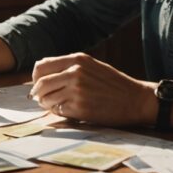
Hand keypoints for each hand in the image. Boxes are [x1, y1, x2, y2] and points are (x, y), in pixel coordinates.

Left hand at [29, 53, 153, 125]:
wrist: (135, 99)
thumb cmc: (113, 84)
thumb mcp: (92, 66)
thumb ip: (69, 67)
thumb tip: (42, 75)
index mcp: (77, 59)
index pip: (41, 66)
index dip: (36, 78)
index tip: (39, 85)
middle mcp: (75, 72)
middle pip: (40, 84)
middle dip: (38, 93)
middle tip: (43, 99)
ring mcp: (77, 90)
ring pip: (46, 99)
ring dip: (48, 104)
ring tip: (57, 105)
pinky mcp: (80, 108)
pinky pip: (58, 111)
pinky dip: (59, 112)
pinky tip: (69, 110)